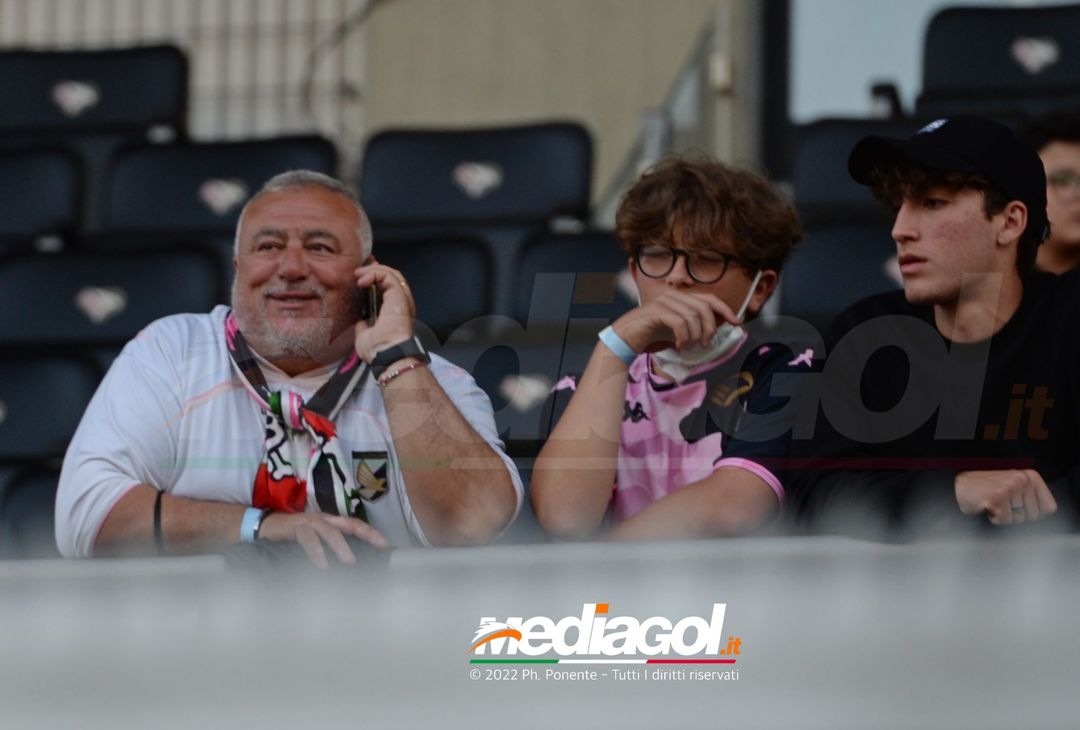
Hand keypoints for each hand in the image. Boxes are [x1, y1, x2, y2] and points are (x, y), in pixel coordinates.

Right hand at [258, 511, 388, 568]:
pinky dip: (317, 552)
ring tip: (350, 561)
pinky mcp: (295, 528)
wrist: (264, 527)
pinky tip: (322, 565)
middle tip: (377, 550)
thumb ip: (328, 550)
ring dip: (340, 546)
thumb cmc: (292, 537)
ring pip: (330, 531)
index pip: (355, 525)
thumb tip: (348, 568)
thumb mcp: (315, 542)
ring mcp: (309, 522)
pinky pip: (309, 539)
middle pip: (348, 524)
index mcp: (330, 522)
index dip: (371, 533)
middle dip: (365, 534)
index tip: (386, 545)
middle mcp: (323, 519)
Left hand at [354, 261, 415, 363]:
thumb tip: (361, 323)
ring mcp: (402, 299)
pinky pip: (389, 276)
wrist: (387, 355)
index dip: (376, 279)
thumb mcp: (365, 337)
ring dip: (374, 270)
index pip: (387, 289)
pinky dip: (376, 273)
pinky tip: (363, 280)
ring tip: (359, 274)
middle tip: (359, 271)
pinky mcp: (400, 296)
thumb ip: (364, 327)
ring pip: (392, 274)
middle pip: (391, 278)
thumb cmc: (378, 351)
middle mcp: (401, 304)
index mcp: (395, 312)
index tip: (361, 277)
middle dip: (375, 270)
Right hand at [612, 291, 737, 353]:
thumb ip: (694, 325)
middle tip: (704, 343)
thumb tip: (716, 328)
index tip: (735, 322)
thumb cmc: (653, 335)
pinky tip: (678, 345)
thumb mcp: (679, 330)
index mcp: (681, 297)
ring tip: (687, 347)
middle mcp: (674, 295)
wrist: (627, 338)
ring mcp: (664, 301)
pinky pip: (680, 322)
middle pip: (704, 307)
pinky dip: (683, 337)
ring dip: (694, 336)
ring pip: (693, 316)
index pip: (709, 298)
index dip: (725, 309)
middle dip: (709, 327)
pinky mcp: (656, 310)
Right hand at [954, 469, 1056, 524]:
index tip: (1022, 508)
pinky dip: (994, 519)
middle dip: (1018, 516)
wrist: (960, 486)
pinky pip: (1004, 521)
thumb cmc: (987, 488)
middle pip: (1033, 516)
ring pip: (1018, 520)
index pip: (1049, 507)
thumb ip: (1032, 497)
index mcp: (1030, 476)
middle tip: (1004, 506)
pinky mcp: (997, 498)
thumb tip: (1045, 514)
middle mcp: (1021, 480)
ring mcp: (1009, 488)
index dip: (1036, 513)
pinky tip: (987, 508)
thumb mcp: (1015, 486)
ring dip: (1005, 517)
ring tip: (995, 505)